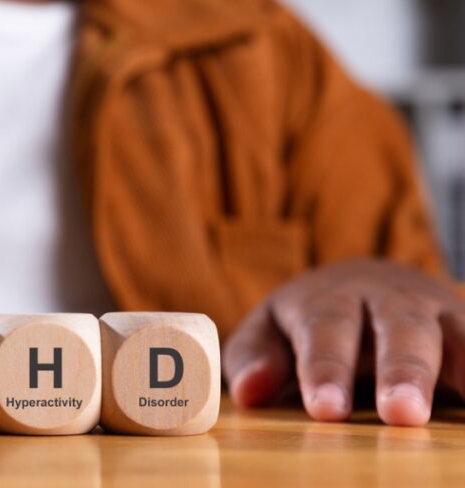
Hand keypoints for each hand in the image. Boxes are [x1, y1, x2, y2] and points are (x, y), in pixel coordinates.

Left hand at [223, 259, 464, 425]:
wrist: (363, 281)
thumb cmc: (305, 320)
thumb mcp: (268, 330)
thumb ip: (252, 357)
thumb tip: (249, 392)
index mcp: (329, 299)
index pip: (326, 330)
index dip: (326, 369)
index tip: (326, 410)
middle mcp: (389, 298)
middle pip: (400, 327)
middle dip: (404, 370)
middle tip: (402, 413)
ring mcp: (436, 311)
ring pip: (455, 333)